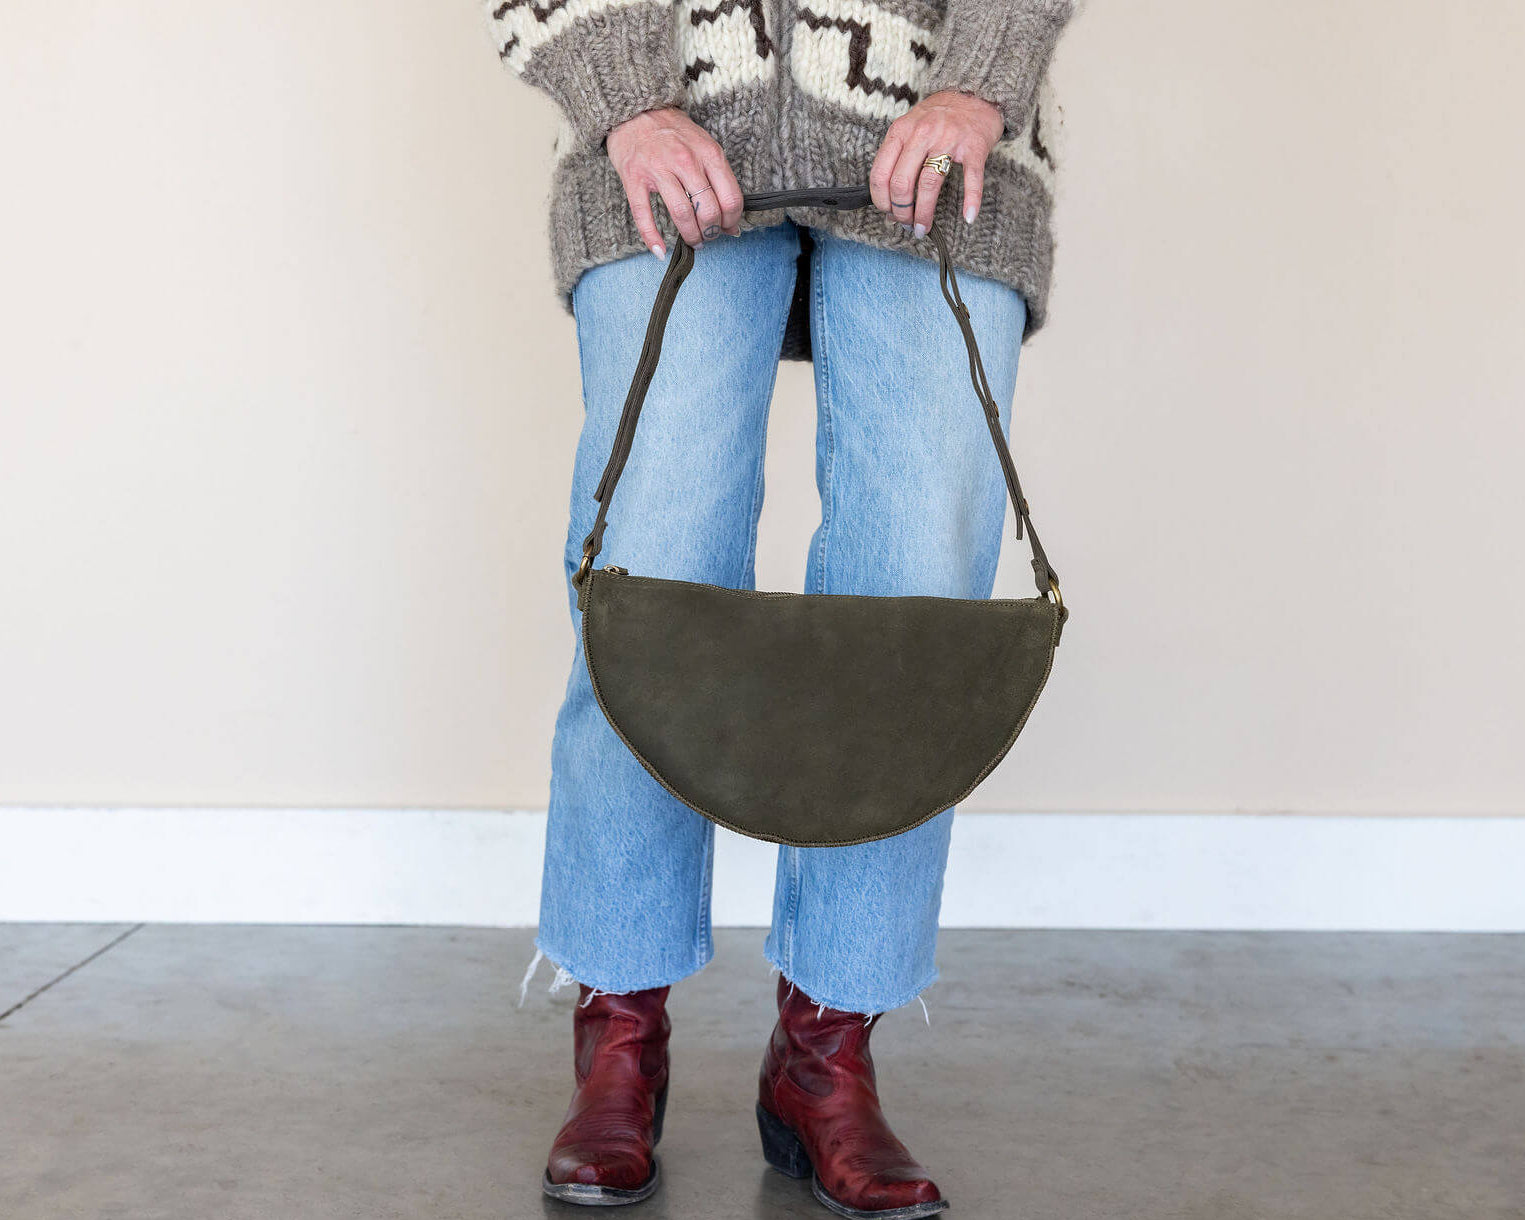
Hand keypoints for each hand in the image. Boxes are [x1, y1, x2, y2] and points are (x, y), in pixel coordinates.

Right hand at [606, 107, 743, 257]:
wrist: (635, 110)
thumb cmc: (673, 132)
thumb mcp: (704, 147)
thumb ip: (719, 181)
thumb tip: (732, 224)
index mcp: (708, 153)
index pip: (731, 198)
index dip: (732, 220)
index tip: (728, 226)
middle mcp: (685, 161)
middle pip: (708, 210)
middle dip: (712, 231)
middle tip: (709, 235)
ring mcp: (658, 170)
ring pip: (681, 214)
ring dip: (691, 236)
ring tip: (693, 241)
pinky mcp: (634, 178)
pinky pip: (644, 215)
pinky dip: (652, 238)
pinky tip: (660, 251)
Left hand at [869, 90, 1003, 236]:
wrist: (975, 93)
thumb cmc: (939, 117)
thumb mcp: (909, 128)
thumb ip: (897, 160)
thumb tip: (889, 203)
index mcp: (901, 131)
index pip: (880, 174)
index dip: (881, 201)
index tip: (888, 213)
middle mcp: (921, 134)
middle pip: (901, 183)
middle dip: (901, 211)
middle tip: (906, 224)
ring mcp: (948, 139)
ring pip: (929, 184)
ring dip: (924, 213)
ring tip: (923, 228)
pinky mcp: (974, 147)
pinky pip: (971, 178)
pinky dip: (971, 200)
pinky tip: (968, 217)